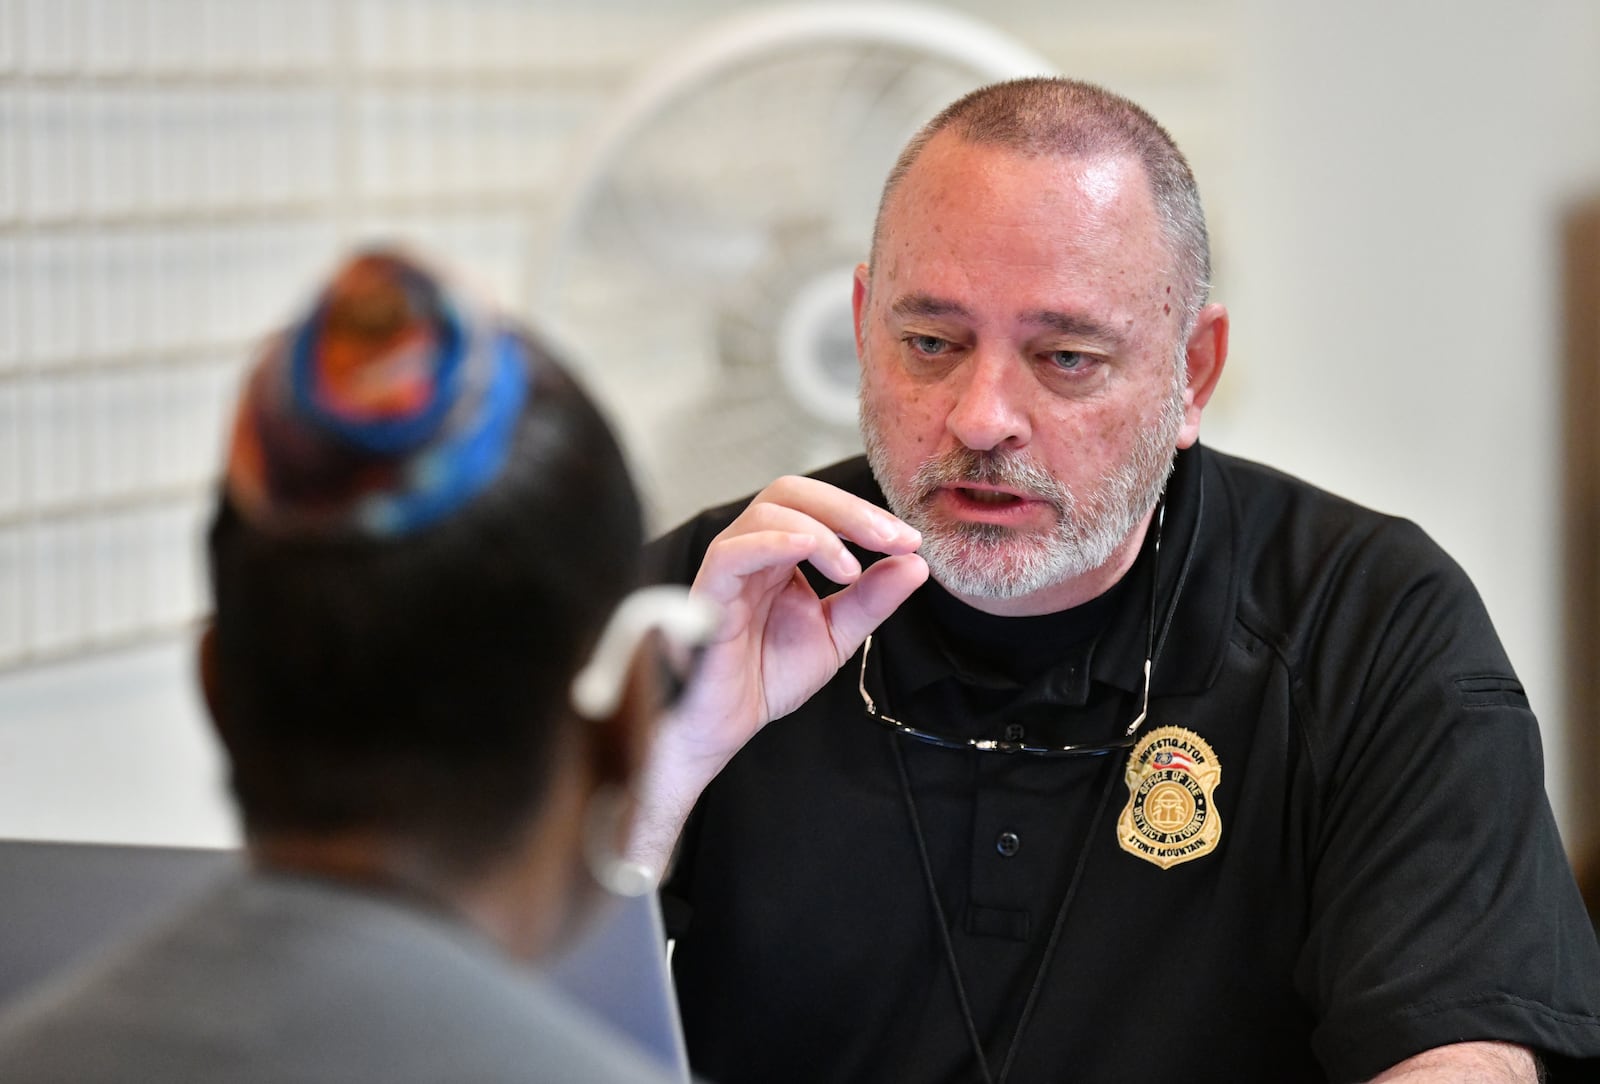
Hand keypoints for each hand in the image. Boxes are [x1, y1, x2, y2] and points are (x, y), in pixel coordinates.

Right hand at [673, 474, 927, 765]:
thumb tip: (915, 565)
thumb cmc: (766, 675)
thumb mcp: (836, 634)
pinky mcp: (708, 592)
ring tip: (852, 570)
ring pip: (767, 512)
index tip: (909, 541)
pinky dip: (774, 542)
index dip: (866, 515)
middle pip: (793, 492)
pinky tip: (809, 552)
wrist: (726, 723)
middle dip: (849, 510)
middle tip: (893, 538)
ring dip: (821, 530)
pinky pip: (733, 552)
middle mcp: (754, 550)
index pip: (820, 507)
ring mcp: (730, 567)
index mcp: (781, 553)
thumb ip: (872, 600)